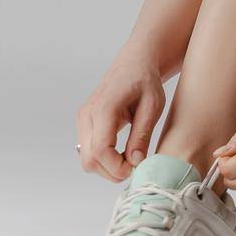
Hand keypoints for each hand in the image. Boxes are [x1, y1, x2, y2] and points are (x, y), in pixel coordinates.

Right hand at [76, 54, 165, 181]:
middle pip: (89, 160)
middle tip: (135, 166)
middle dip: (112, 171)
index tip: (136, 168)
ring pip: (86, 159)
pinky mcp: (84, 124)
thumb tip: (135, 162)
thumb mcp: (152, 106)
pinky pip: (88, 151)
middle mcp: (87, 115)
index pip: (101, 150)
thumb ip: (142, 135)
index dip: (117, 167)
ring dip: (107, 167)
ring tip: (130, 158)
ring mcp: (83, 120)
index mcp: (104, 108)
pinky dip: (103, 159)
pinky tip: (121, 153)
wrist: (134, 64)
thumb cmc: (145, 82)